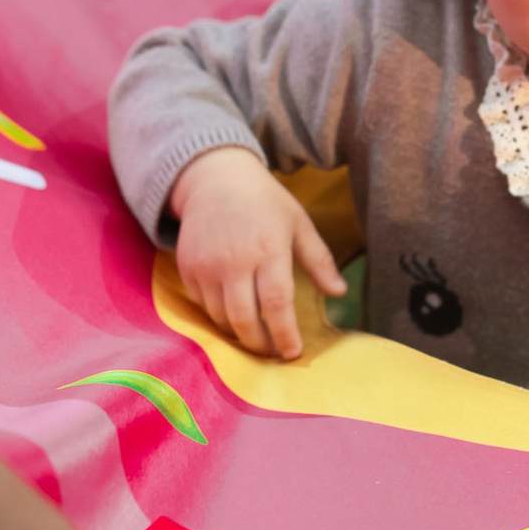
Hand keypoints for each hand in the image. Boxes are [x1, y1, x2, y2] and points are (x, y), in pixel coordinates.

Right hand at [168, 147, 347, 358]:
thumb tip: (340, 292)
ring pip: (220, 317)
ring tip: (255, 335)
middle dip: (260, 344)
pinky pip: (201, 305)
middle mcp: (235, 261)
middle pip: (244, 320)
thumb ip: (319, 260)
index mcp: (269, 249)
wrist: (215, 177)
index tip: (293, 352)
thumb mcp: (298, 223)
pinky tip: (231, 312)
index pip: (277, 305)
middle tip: (273, 351)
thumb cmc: (265, 201)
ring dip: (238, 333)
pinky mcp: (187, 267)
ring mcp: (207, 265)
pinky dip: (216, 315)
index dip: (284, 335)